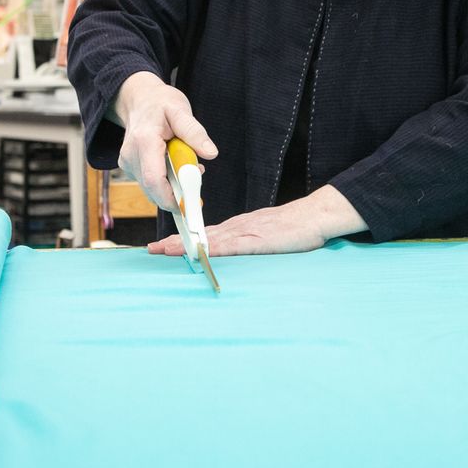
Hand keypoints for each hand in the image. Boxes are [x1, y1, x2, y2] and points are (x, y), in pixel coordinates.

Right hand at [112, 71, 216, 209]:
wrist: (138, 99)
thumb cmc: (160, 103)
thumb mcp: (181, 110)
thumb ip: (195, 132)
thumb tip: (210, 153)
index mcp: (144, 140)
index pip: (154, 178)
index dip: (171, 197)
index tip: (191, 204)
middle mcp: (131, 155)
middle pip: (153, 189)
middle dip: (177, 194)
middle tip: (197, 183)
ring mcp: (127, 163)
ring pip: (152, 189)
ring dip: (173, 186)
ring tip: (187, 164)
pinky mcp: (129, 168)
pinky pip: (150, 184)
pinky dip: (166, 182)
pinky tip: (175, 165)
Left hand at [148, 185, 366, 257]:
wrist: (316, 215)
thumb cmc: (295, 227)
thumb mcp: (266, 235)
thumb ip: (249, 242)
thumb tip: (233, 251)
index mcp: (240, 227)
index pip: (205, 233)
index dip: (182, 239)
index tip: (162, 244)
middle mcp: (238, 227)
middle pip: (200, 234)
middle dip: (174, 241)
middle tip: (151, 249)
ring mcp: (247, 232)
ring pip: (210, 239)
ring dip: (186, 245)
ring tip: (164, 251)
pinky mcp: (258, 239)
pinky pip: (231, 245)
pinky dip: (213, 249)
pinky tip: (199, 253)